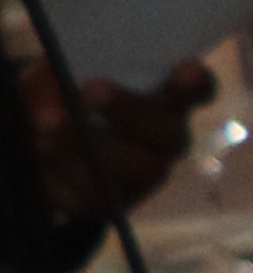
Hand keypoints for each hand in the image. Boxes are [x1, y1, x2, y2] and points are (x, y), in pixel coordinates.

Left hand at [27, 62, 207, 224]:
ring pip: (139, 169)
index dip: (196, 83)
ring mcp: (143, 175)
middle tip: (92, 90)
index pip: (197, 91)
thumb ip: (62, 70)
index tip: (186, 69)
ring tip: (49, 125)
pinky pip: (96, 192)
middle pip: (168, 132)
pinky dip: (64, 170)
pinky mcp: (110, 202)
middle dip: (131, 110)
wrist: (34, 141)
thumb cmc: (60, 91)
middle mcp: (165, 139)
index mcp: (165, 98)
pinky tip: (42, 151)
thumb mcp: (55, 71)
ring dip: (92, 145)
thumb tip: (59, 83)